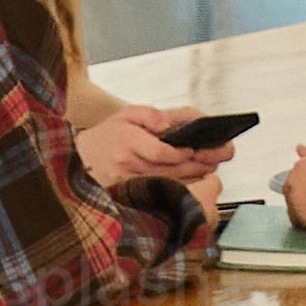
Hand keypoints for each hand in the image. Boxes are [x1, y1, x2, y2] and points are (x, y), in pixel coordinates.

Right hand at [81, 107, 222, 195]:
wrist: (85, 157)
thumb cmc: (111, 134)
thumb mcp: (127, 114)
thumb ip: (148, 114)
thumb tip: (166, 125)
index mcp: (128, 142)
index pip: (160, 152)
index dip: (181, 153)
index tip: (196, 148)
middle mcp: (129, 165)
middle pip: (171, 169)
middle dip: (198, 163)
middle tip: (219, 155)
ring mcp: (132, 182)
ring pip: (170, 182)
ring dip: (195, 175)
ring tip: (212, 163)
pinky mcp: (135, 192)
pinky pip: (164, 189)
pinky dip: (183, 184)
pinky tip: (197, 176)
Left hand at [279, 144, 305, 230]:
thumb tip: (298, 146)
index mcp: (300, 165)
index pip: (294, 179)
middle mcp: (293, 179)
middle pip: (289, 194)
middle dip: (302, 200)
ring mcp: (295, 198)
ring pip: (292, 210)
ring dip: (304, 213)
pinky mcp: (300, 216)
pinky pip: (299, 224)